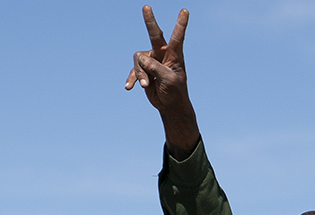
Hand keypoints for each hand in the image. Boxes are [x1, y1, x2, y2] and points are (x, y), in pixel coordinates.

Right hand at [125, 7, 198, 153]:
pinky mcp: (143, 70)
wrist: (169, 105)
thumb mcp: (169, 80)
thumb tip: (142, 59)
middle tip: (146, 7)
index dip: (181, 24)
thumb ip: (156, 68)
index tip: (185, 11)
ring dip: (141, 73)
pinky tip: (129, 87)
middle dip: (150, 21)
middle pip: (155, 35)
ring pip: (139, 60)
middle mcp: (162, 54)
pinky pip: (134, 71)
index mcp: (174, 55)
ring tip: (147, 85)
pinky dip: (132, 79)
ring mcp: (152, 61)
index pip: (177, 37)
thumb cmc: (175, 92)